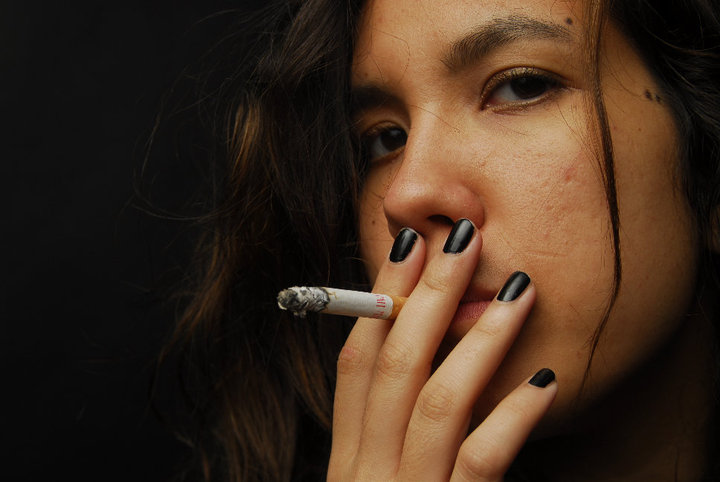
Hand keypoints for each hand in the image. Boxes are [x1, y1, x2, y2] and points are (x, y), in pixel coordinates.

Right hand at [327, 220, 556, 480]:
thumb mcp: (383, 481)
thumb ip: (397, 435)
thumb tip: (428, 357)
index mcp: (350, 458)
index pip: (357, 365)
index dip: (379, 299)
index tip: (411, 247)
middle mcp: (369, 472)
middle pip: (395, 368)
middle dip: (429, 295)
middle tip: (465, 241)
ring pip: (438, 402)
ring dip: (481, 339)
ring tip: (520, 291)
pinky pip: (481, 459)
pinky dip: (512, 416)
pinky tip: (544, 381)